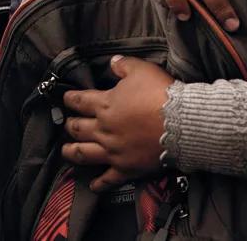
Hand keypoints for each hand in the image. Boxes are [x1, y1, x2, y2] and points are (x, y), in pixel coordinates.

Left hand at [62, 56, 173, 191]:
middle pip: (78, 128)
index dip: (71, 99)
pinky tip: (93, 185)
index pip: (80, 101)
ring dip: (72, 152)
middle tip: (68, 124)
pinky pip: (108, 179)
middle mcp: (103, 129)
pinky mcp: (126, 167)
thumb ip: (124, 65)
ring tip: (66, 151)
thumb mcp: (142, 70)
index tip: (66, 98)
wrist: (180, 123)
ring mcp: (113, 151)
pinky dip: (98, 183)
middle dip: (70, 125)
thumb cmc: (160, 94)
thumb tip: (112, 62)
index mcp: (105, 105)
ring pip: (84, 153)